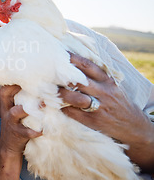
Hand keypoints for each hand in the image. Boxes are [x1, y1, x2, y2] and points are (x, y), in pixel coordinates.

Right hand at [0, 85, 41, 179]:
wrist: (9, 148)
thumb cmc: (18, 124)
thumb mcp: (16, 109)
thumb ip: (25, 98)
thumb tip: (45, 82)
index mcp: (8, 103)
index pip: (6, 86)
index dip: (13, 78)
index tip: (26, 69)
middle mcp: (7, 110)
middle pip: (5, 95)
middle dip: (16, 88)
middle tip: (34, 82)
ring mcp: (11, 123)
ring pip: (15, 113)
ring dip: (28, 109)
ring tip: (44, 106)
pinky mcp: (17, 135)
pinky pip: (25, 132)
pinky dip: (35, 131)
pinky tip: (43, 130)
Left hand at [60, 53, 153, 172]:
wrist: (132, 125)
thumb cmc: (116, 101)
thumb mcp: (110, 86)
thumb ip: (95, 76)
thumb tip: (73, 63)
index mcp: (107, 81)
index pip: (88, 66)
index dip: (73, 59)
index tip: (59, 54)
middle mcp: (103, 92)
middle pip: (79, 81)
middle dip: (62, 77)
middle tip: (47, 73)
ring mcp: (99, 107)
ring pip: (75, 98)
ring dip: (60, 94)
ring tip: (49, 90)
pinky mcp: (93, 121)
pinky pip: (73, 113)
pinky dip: (62, 108)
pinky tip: (54, 105)